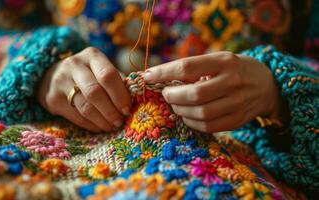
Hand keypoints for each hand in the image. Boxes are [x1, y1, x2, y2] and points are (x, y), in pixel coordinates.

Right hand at [37, 47, 130, 131]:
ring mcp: (61, 81)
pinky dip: (92, 125)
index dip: (120, 94)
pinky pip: (76, 116)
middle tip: (120, 121)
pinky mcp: (53, 99)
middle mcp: (74, 65)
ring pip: (85, 107)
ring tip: (112, 126)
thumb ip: (118, 81)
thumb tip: (138, 98)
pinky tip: (101, 127)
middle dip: (111, 110)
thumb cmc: (88, 74)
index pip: (108, 74)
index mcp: (92, 56)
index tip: (127, 108)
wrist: (52, 76)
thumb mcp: (101, 69)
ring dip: (102, 120)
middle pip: (95, 92)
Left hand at [143, 52, 284, 132]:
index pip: (187, 67)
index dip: (163, 73)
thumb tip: (157, 77)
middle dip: (172, 96)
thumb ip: (193, 68)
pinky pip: (209, 126)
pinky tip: (188, 116)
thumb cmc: (234, 69)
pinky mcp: (238, 120)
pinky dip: (192, 122)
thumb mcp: (218, 60)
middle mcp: (233, 81)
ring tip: (176, 105)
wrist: (267, 85)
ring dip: (180, 111)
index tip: (148, 76)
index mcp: (225, 61)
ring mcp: (237, 103)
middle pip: (193, 94)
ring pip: (200, 113)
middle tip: (166, 94)